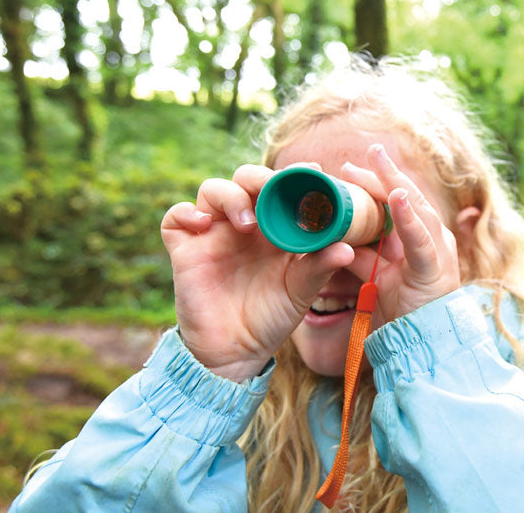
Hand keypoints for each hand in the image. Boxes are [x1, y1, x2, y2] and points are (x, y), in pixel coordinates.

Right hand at [160, 164, 354, 381]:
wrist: (237, 352)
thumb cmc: (272, 317)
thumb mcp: (300, 291)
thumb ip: (320, 267)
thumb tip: (347, 249)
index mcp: (274, 226)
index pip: (281, 187)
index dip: (295, 174)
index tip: (314, 170)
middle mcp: (244, 223)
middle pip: (246, 179)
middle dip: (260, 177)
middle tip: (273, 189)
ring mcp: (213, 234)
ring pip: (213, 190)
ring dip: (230, 196)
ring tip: (248, 222)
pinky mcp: (186, 250)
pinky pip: (176, 218)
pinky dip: (186, 212)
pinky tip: (204, 224)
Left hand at [339, 144, 461, 321]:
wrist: (425, 344)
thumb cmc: (404, 312)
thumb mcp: (376, 277)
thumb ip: (362, 256)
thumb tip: (336, 238)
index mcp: (419, 238)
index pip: (397, 202)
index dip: (376, 183)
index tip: (349, 168)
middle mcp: (432, 238)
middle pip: (406, 197)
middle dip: (384, 173)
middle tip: (367, 150)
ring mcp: (437, 249)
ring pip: (415, 208)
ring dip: (394, 183)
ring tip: (378, 161)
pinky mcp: (435, 267)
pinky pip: (421, 237)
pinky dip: (407, 217)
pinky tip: (395, 196)